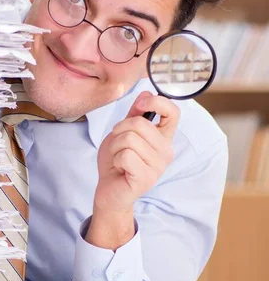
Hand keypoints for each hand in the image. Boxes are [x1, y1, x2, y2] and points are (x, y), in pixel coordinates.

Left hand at [85, 92, 178, 249]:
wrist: (108, 189)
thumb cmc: (116, 160)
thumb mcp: (122, 132)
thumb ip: (134, 114)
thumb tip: (146, 91)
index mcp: (162, 137)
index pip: (173, 112)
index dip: (157, 102)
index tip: (141, 103)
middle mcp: (166, 151)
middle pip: (139, 123)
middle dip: (119, 130)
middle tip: (118, 144)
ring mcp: (158, 166)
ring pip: (129, 139)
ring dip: (115, 147)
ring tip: (119, 158)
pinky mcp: (147, 178)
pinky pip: (125, 155)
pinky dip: (116, 159)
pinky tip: (120, 169)